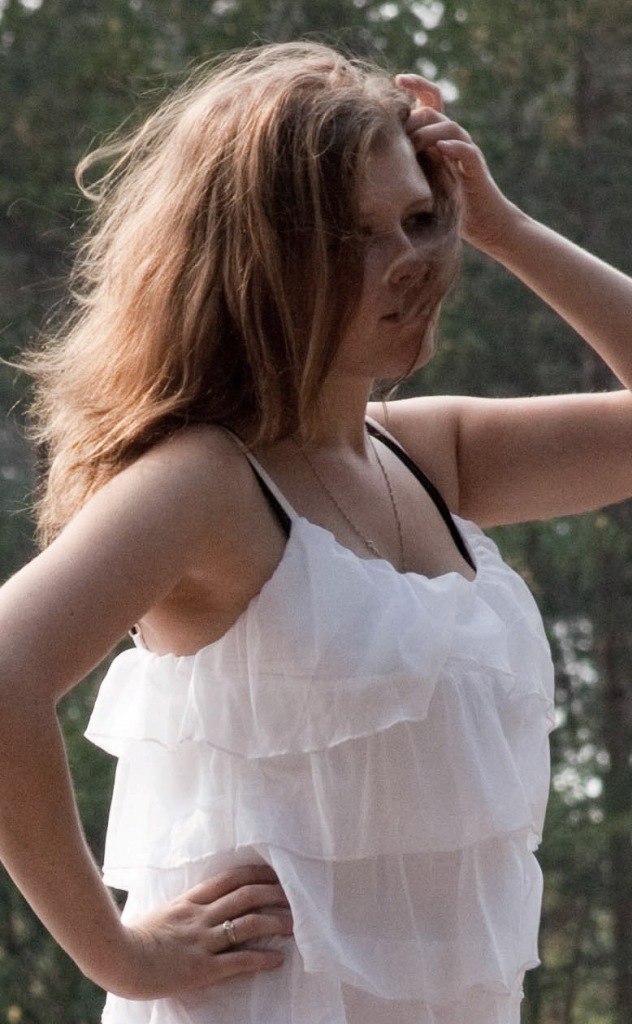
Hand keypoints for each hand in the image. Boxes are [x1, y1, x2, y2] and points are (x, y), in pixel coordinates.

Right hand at [102, 865, 292, 999]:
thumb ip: (178, 908)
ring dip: (274, 923)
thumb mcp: (158, 913)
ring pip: (247, 924)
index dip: (256, 873)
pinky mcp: (202, 968)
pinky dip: (261, 959)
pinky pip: (238, 960)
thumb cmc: (130, 937)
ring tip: (293, 925)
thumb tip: (188, 906)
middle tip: (293, 896)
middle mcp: (200, 916)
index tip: (275, 873)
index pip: (230, 878)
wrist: (117, 958)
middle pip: (246, 896)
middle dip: (273, 894)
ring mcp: (202, 940)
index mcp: (189, 901)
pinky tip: (277, 959)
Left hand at [396, 74, 521, 255]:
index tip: (397, 79)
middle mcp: (452, 139)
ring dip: (427, 133)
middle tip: (397, 139)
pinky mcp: (475, 168)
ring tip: (413, 147)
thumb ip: (405, 166)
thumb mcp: (420, 182)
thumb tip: (369, 161)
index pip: (430, 101)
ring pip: (449, 126)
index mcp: (438, 138)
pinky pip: (467, 150)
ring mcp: (465, 151)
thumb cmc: (448, 206)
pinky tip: (441, 148)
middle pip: (433, 111)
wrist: (483, 223)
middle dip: (412, 119)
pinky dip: (454, 146)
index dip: (417, 85)